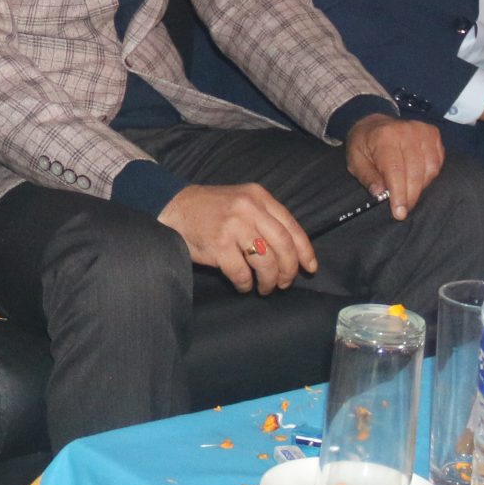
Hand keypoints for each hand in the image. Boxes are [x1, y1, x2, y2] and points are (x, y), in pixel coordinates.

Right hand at [159, 182, 314, 295]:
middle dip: (288, 270)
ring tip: (264, 287)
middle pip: (283, 246)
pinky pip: (241, 273)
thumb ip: (265, 218)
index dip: (304, 251)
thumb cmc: (210, 209)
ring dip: (269, 280)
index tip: (309, 268)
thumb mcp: (242, 201)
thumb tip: (292, 252)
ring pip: (266, 262)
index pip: (291, 227)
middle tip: (284, 283)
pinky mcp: (218, 245)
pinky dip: (246, 284)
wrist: (173, 207)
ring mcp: (233, 226)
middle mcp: (249, 209)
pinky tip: (243, 285)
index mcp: (258, 197)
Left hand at [343, 114, 445, 220]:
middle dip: (410, 195)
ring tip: (408, 194)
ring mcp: (422, 131)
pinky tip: (418, 181)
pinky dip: (430, 175)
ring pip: (430, 168)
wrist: (373, 122)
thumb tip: (380, 194)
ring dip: (421, 187)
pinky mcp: (433, 134)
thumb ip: (367, 177)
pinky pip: (437, 162)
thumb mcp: (355, 160)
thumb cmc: (364, 144)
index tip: (399, 213)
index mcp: (384, 137)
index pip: (396, 170)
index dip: (399, 194)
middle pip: (415, 172)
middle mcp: (406, 131)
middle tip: (403, 210)